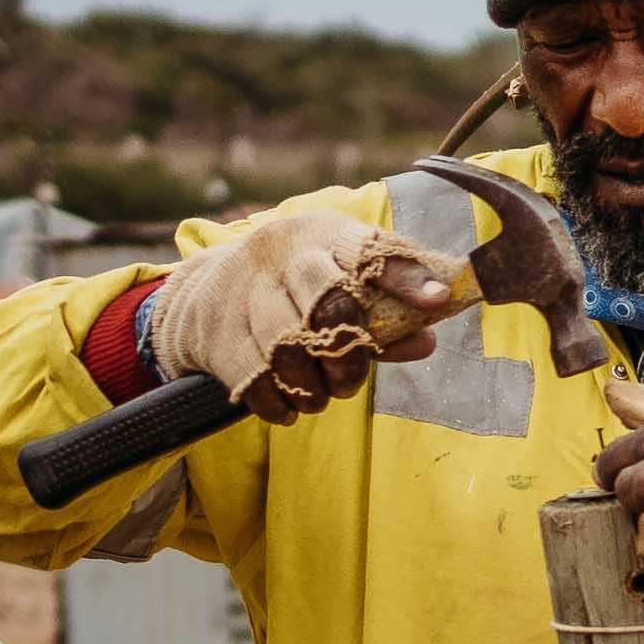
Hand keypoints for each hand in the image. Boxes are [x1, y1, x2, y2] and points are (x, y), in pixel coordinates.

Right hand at [154, 201, 458, 419]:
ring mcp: (245, 289)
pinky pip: (253, 378)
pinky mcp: (217, 330)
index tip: (436, 299)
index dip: (406, 276)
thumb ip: (386, 314)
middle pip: (330, 304)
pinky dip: (277, 402)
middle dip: (350, 356)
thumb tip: (427, 342)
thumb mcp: (339, 281)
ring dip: (313, 386)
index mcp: (323, 235)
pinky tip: (289, 408)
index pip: (370, 250)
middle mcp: (283, 254)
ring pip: (289, 347)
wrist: (208, 290)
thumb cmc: (296, 288)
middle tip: (349, 384)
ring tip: (319, 397)